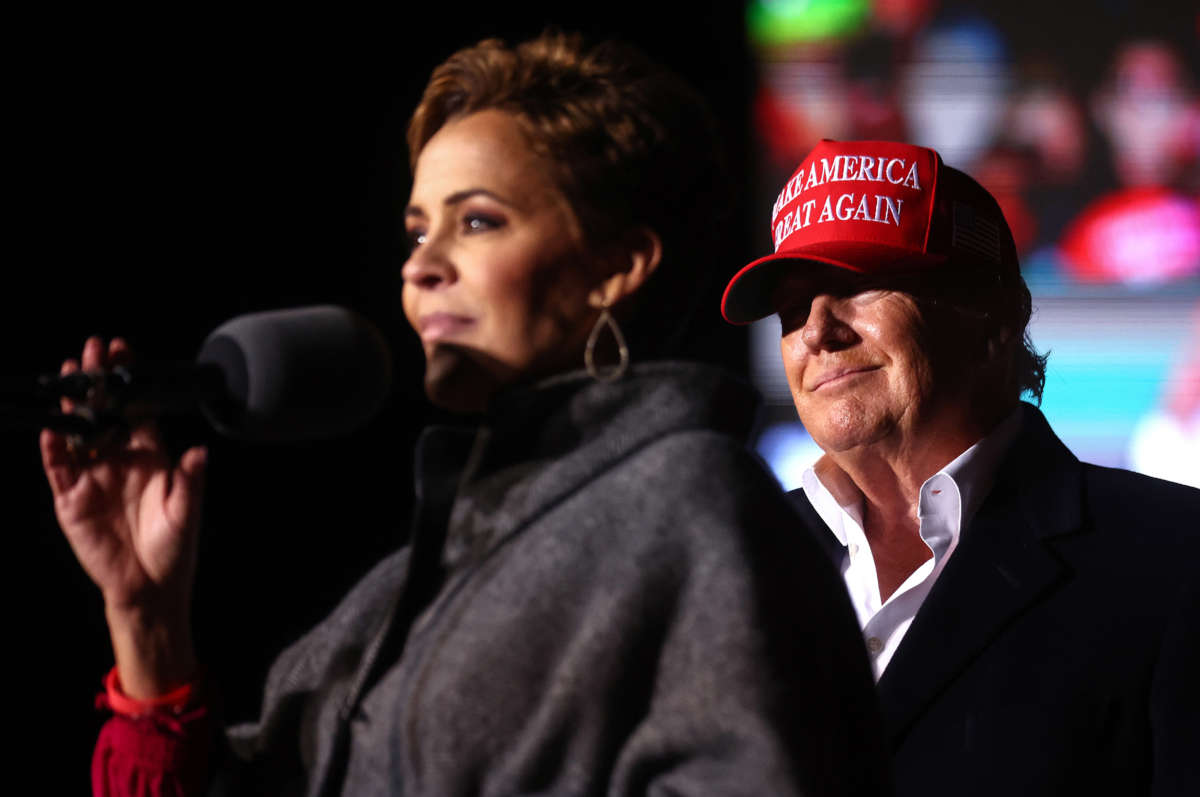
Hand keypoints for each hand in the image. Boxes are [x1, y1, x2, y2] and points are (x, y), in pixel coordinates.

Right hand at [40, 336, 205, 696]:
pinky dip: (54, 449)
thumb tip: (200, 450)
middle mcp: (119, 460)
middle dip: (98, 381)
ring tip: (69, 373)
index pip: (137, 410)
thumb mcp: (187, 511)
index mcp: (149, 455)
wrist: (151, 586)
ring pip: (78, 432)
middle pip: (105, 412)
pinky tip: (52, 430)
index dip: (129, 383)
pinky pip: (59, 469)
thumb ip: (190, 478)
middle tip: (93, 349)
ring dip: (73, 405)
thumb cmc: (175, 547)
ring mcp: (93, 477)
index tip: (125, 352)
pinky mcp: (72, 499)